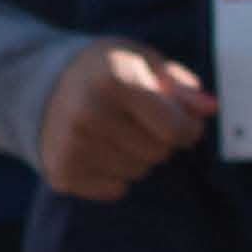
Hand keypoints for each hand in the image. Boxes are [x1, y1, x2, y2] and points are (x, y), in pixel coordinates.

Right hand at [36, 39, 213, 199]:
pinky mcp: (62, 172)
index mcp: (113, 79)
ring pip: (138, 172)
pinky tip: (99, 148)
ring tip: (115, 131)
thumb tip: (209, 108)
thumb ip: (179, 86)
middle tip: (138, 120)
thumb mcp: (142, 61)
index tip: (183, 121)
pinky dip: (115, 174)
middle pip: (159, 153)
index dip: (188, 128)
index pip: (175, 128)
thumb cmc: (104, 71)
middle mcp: (88, 113)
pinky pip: (115, 189)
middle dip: (159, 139)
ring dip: (137, 156)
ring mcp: (72, 145)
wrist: (41, 85)